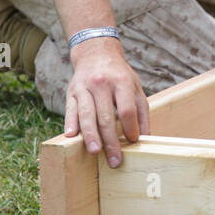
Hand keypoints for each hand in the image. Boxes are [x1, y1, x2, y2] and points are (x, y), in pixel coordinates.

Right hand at [61, 37, 147, 168]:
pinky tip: (71, 136)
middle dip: (110, 141)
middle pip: (106, 116)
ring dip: (90, 135)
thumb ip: (141, 112)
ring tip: (95, 151)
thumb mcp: (135, 88)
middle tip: (115, 160)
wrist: (96, 54)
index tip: (133, 142)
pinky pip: (70, 110)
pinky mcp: (71, 92)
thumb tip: (144, 138)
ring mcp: (84, 88)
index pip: (127, 109)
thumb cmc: (119, 76)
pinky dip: (71, 123)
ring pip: (87, 115)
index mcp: (121, 82)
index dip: (130, 127)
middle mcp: (102, 84)